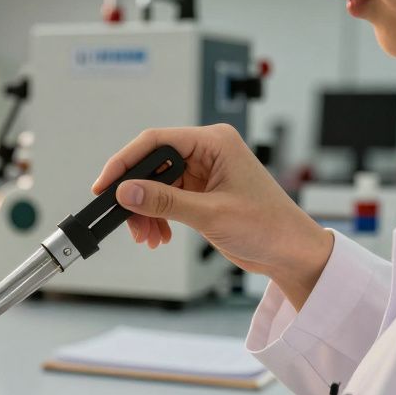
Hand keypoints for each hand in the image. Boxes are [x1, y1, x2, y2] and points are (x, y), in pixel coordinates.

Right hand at [94, 124, 333, 308]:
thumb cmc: (269, 226)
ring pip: (155, 186)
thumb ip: (164, 202)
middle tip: (124, 219)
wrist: (290, 252)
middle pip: (152, 164)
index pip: (156, 141)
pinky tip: (158, 235)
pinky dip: (157, 218)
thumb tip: (126, 192)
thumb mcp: (211, 214)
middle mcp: (207, 153)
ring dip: (145, 212)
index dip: (125, 162)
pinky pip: (166, 200)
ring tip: (147, 236)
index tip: (105, 185)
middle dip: (135, 195)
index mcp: (214, 143)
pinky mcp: (201, 192)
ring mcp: (203, 173)